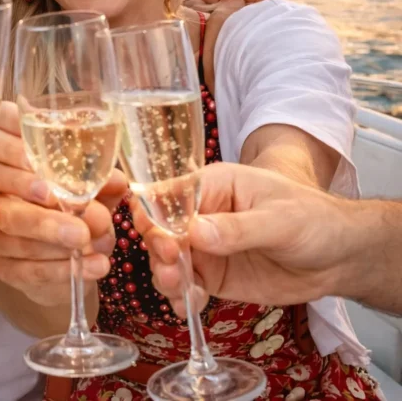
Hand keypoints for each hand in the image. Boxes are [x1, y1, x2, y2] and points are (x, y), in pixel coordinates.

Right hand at [0, 101, 123, 306]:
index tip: (47, 168)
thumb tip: (114, 180)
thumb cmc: (75, 206)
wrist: (67, 256)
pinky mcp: (2, 265)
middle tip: (77, 212)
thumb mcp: (90, 187)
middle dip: (40, 209)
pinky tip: (95, 265)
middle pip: (0, 198)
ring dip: (56, 236)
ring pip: (14, 231)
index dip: (15, 154)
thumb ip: (99, 181)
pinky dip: (64, 268)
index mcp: (4, 159)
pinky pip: (28, 268)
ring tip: (94, 240)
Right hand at [133, 163, 352, 317]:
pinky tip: (189, 307)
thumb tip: (196, 233)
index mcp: (213, 186)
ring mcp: (203, 247)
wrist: (339, 257)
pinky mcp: (211, 275)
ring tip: (181, 290)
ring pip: (166, 260)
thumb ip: (238, 228)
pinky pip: (184, 286)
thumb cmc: (314, 221)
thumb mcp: (280, 220)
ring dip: (165, 276)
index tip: (164, 242)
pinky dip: (180, 298)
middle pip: (159, 229)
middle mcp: (199, 215)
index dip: (155, 216)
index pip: (167, 195)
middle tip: (172, 270)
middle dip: (159, 251)